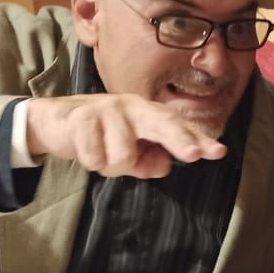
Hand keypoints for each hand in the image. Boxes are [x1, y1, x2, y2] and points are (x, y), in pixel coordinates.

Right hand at [24, 95, 225, 177]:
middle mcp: (134, 107)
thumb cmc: (103, 137)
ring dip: (113, 165)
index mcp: (151, 115)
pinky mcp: (82, 117)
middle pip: (161, 123)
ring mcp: (108, 109)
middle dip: (179, 140)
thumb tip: (165, 165)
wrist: (56, 122)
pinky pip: (95, 155)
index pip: (179, 127)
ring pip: (123, 154)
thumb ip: (149, 162)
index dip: (199, 140)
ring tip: (103, 155)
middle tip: (193, 154)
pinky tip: (86, 151)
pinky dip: (92, 162)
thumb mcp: (130, 155)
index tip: (218, 153)